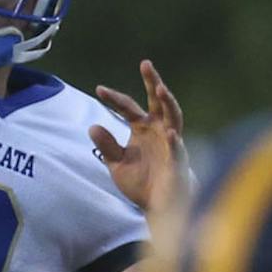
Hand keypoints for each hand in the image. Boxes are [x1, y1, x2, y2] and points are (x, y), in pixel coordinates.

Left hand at [90, 60, 188, 218]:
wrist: (158, 207)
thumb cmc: (141, 182)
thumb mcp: (117, 164)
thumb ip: (106, 146)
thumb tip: (92, 126)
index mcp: (142, 128)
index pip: (128, 107)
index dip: (114, 98)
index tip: (99, 89)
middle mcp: (159, 130)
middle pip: (157, 101)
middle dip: (153, 81)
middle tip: (145, 64)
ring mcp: (171, 143)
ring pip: (174, 117)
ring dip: (169, 103)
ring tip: (161, 89)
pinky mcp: (178, 161)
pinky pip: (178, 149)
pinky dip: (175, 142)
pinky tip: (171, 134)